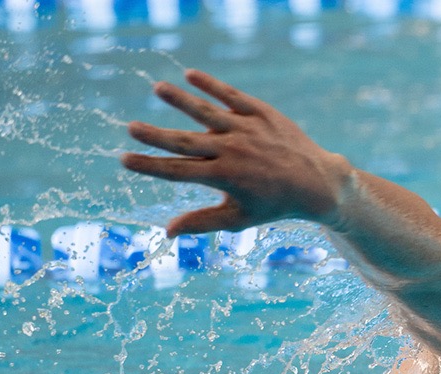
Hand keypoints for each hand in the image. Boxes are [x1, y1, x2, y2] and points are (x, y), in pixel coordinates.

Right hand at [121, 69, 349, 236]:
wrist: (316, 182)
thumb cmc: (274, 205)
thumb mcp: (239, 219)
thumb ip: (202, 222)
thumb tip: (167, 231)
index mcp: (224, 177)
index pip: (178, 172)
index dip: (149, 166)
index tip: (124, 159)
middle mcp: (233, 151)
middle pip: (186, 142)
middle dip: (156, 136)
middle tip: (130, 128)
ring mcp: (247, 129)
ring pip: (207, 112)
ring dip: (181, 100)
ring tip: (158, 89)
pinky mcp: (261, 113)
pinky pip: (232, 96)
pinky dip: (212, 85)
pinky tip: (190, 74)